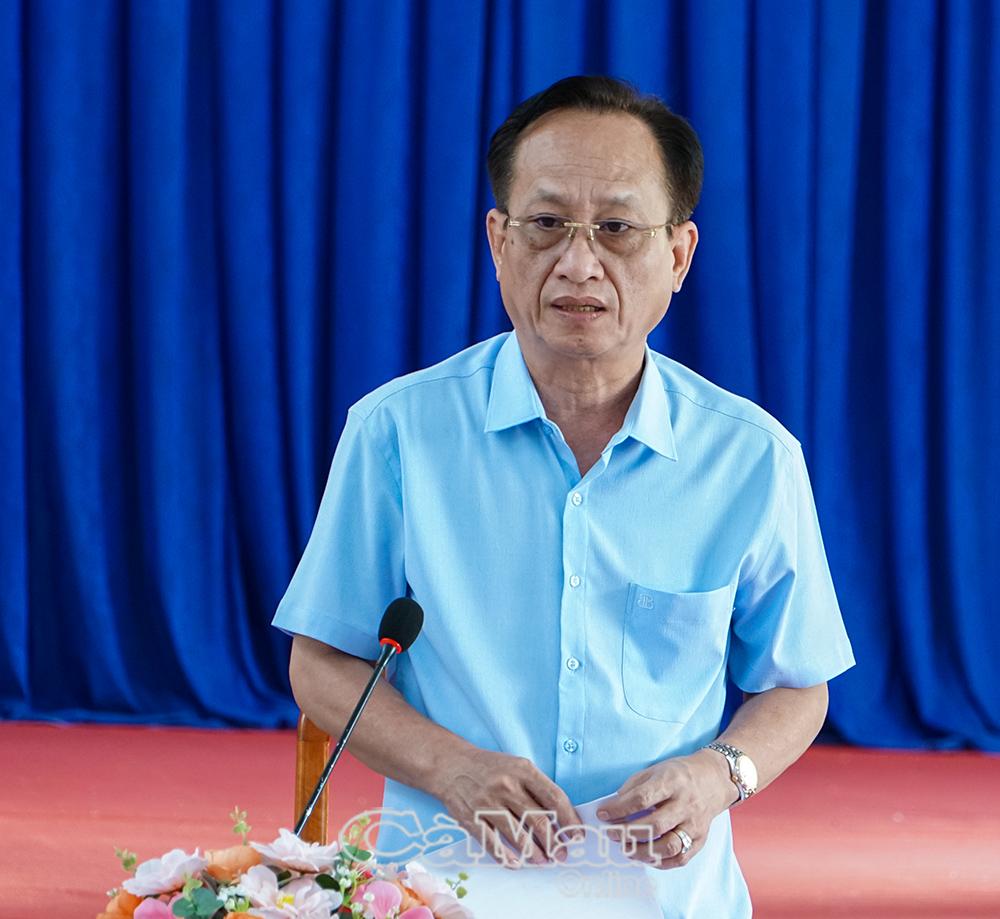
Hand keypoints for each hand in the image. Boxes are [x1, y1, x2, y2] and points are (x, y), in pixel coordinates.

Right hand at [432, 746, 581, 867]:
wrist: (451, 764)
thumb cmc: (490, 767)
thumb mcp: (516, 766)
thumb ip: (537, 787)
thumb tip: (560, 817)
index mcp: (523, 770)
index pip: (554, 797)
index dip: (569, 819)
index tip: (577, 835)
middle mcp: (506, 786)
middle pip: (538, 820)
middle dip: (554, 842)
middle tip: (562, 855)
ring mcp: (487, 802)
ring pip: (518, 835)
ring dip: (534, 853)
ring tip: (543, 861)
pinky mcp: (470, 817)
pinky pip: (492, 842)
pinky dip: (506, 856)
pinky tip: (517, 863)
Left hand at [596, 750, 734, 869]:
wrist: (714, 780)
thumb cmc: (678, 774)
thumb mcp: (655, 770)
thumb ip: (634, 786)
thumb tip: (613, 806)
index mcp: (672, 781)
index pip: (642, 798)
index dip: (619, 808)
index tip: (602, 814)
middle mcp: (685, 804)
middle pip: (655, 825)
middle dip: (628, 833)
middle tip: (611, 834)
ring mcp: (695, 824)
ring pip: (669, 846)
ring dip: (643, 851)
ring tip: (626, 849)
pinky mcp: (701, 839)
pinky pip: (680, 858)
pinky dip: (661, 862)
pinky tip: (646, 857)